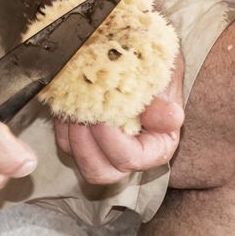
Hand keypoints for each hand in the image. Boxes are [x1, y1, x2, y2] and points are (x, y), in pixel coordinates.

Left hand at [54, 51, 185, 183]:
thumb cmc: (159, 75)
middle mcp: (128, 159)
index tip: (104, 115)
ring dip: (71, 131)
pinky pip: (64, 142)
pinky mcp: (82, 142)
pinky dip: (63, 123)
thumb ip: (165, 103)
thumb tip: (171, 118)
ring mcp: (102, 152)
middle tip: (83, 113)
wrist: (144, 63)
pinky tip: (69, 99)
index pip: (130, 159)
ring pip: (76, 157)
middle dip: (84, 144)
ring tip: (76, 101)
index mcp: (156, 150)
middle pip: (99, 172)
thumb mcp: (167, 83)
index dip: (113, 141)